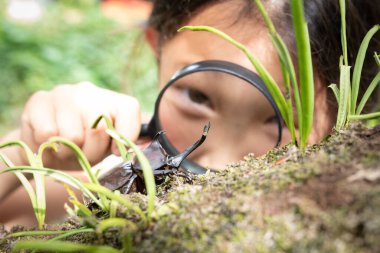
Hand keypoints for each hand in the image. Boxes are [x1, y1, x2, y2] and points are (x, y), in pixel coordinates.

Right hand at [17, 81, 140, 169]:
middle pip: (99, 128)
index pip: (130, 110)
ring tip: (65, 148)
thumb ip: (123, 143)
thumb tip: (127, 148)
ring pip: (72, 135)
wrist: (46, 148)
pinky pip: (47, 133)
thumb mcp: (108, 148)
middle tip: (83, 154)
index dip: (124, 138)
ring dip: (67, 152)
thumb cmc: (85, 148)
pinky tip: (49, 141)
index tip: (114, 151)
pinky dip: (47, 146)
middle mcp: (90, 91)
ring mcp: (64, 92)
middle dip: (91, 152)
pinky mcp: (39, 100)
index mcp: (113, 100)